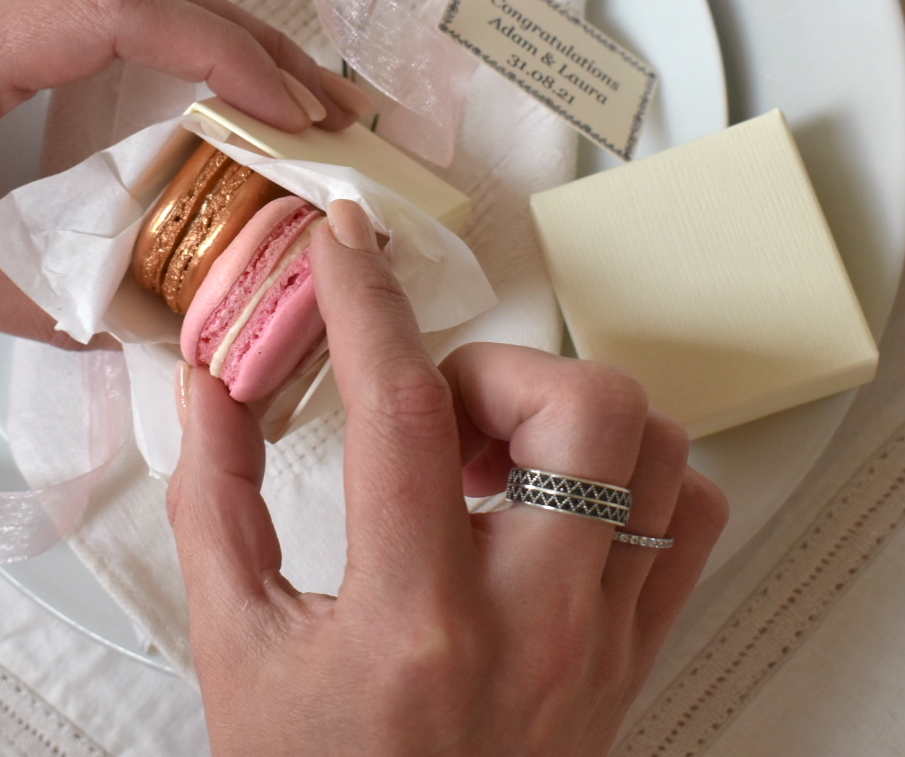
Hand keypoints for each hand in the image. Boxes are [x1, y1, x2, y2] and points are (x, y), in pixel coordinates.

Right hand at [168, 200, 727, 755]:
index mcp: (411, 621)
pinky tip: (557, 507)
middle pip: (583, 410)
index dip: (365, 301)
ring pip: (659, 451)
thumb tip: (211, 383)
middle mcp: (530, 629)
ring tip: (491, 460)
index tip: (344, 241)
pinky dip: (638, 479)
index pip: (402, 412)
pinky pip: (694, 522)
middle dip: (497, 372)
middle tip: (435, 413)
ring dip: (569, 417)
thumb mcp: (235, 647)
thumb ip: (216, 502)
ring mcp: (602, 647)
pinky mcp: (638, 663)